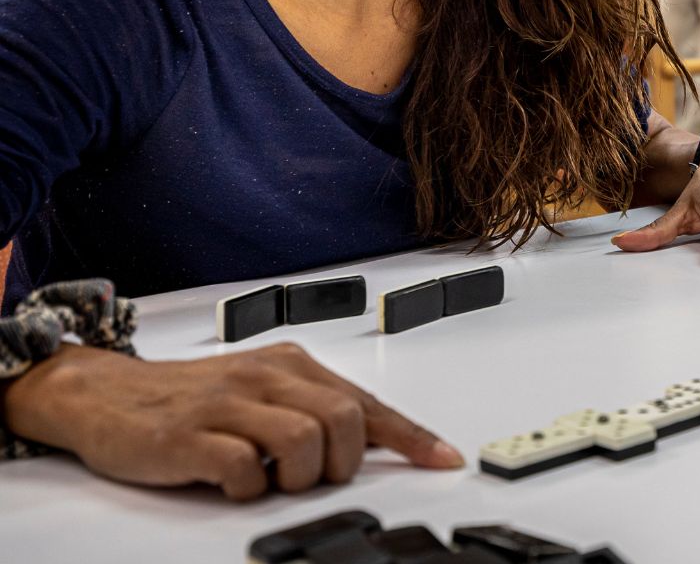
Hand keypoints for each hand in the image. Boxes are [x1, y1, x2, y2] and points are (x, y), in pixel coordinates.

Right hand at [2, 343, 459, 500]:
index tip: (443, 459)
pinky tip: (235, 483)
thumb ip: (313, 410)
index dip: (410, 436)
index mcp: (290, 364)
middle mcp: (264, 377)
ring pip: (304, 441)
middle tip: (316, 476)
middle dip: (343, 462)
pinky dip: (249, 488)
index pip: (366, 403)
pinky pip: (243, 467)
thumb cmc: (190, 398)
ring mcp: (225, 404)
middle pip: (344, 420)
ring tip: (273, 479)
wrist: (102, 393)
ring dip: (299, 477)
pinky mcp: (188, 437)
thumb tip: (376, 443)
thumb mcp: (261, 392)